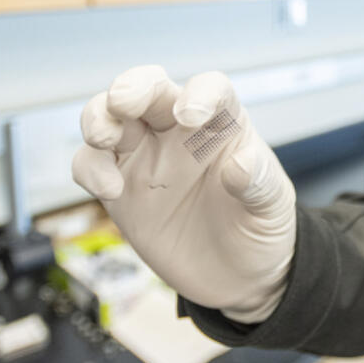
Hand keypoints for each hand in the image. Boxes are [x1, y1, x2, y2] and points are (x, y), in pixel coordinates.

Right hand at [72, 66, 295, 322]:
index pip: (209, 88)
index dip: (199, 92)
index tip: (190, 116)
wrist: (237, 276)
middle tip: (124, 101)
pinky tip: (109, 189)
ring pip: (109, 116)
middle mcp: (179, 131)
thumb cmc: (260, 228)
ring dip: (98, 117)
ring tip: (104, 138)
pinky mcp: (120, 188)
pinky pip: (91, 164)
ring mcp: (146, 156)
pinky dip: (90, 168)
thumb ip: (261, 184)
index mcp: (222, 124)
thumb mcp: (272, 208)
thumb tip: (240, 165)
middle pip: (150, 88)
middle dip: (132, 86)